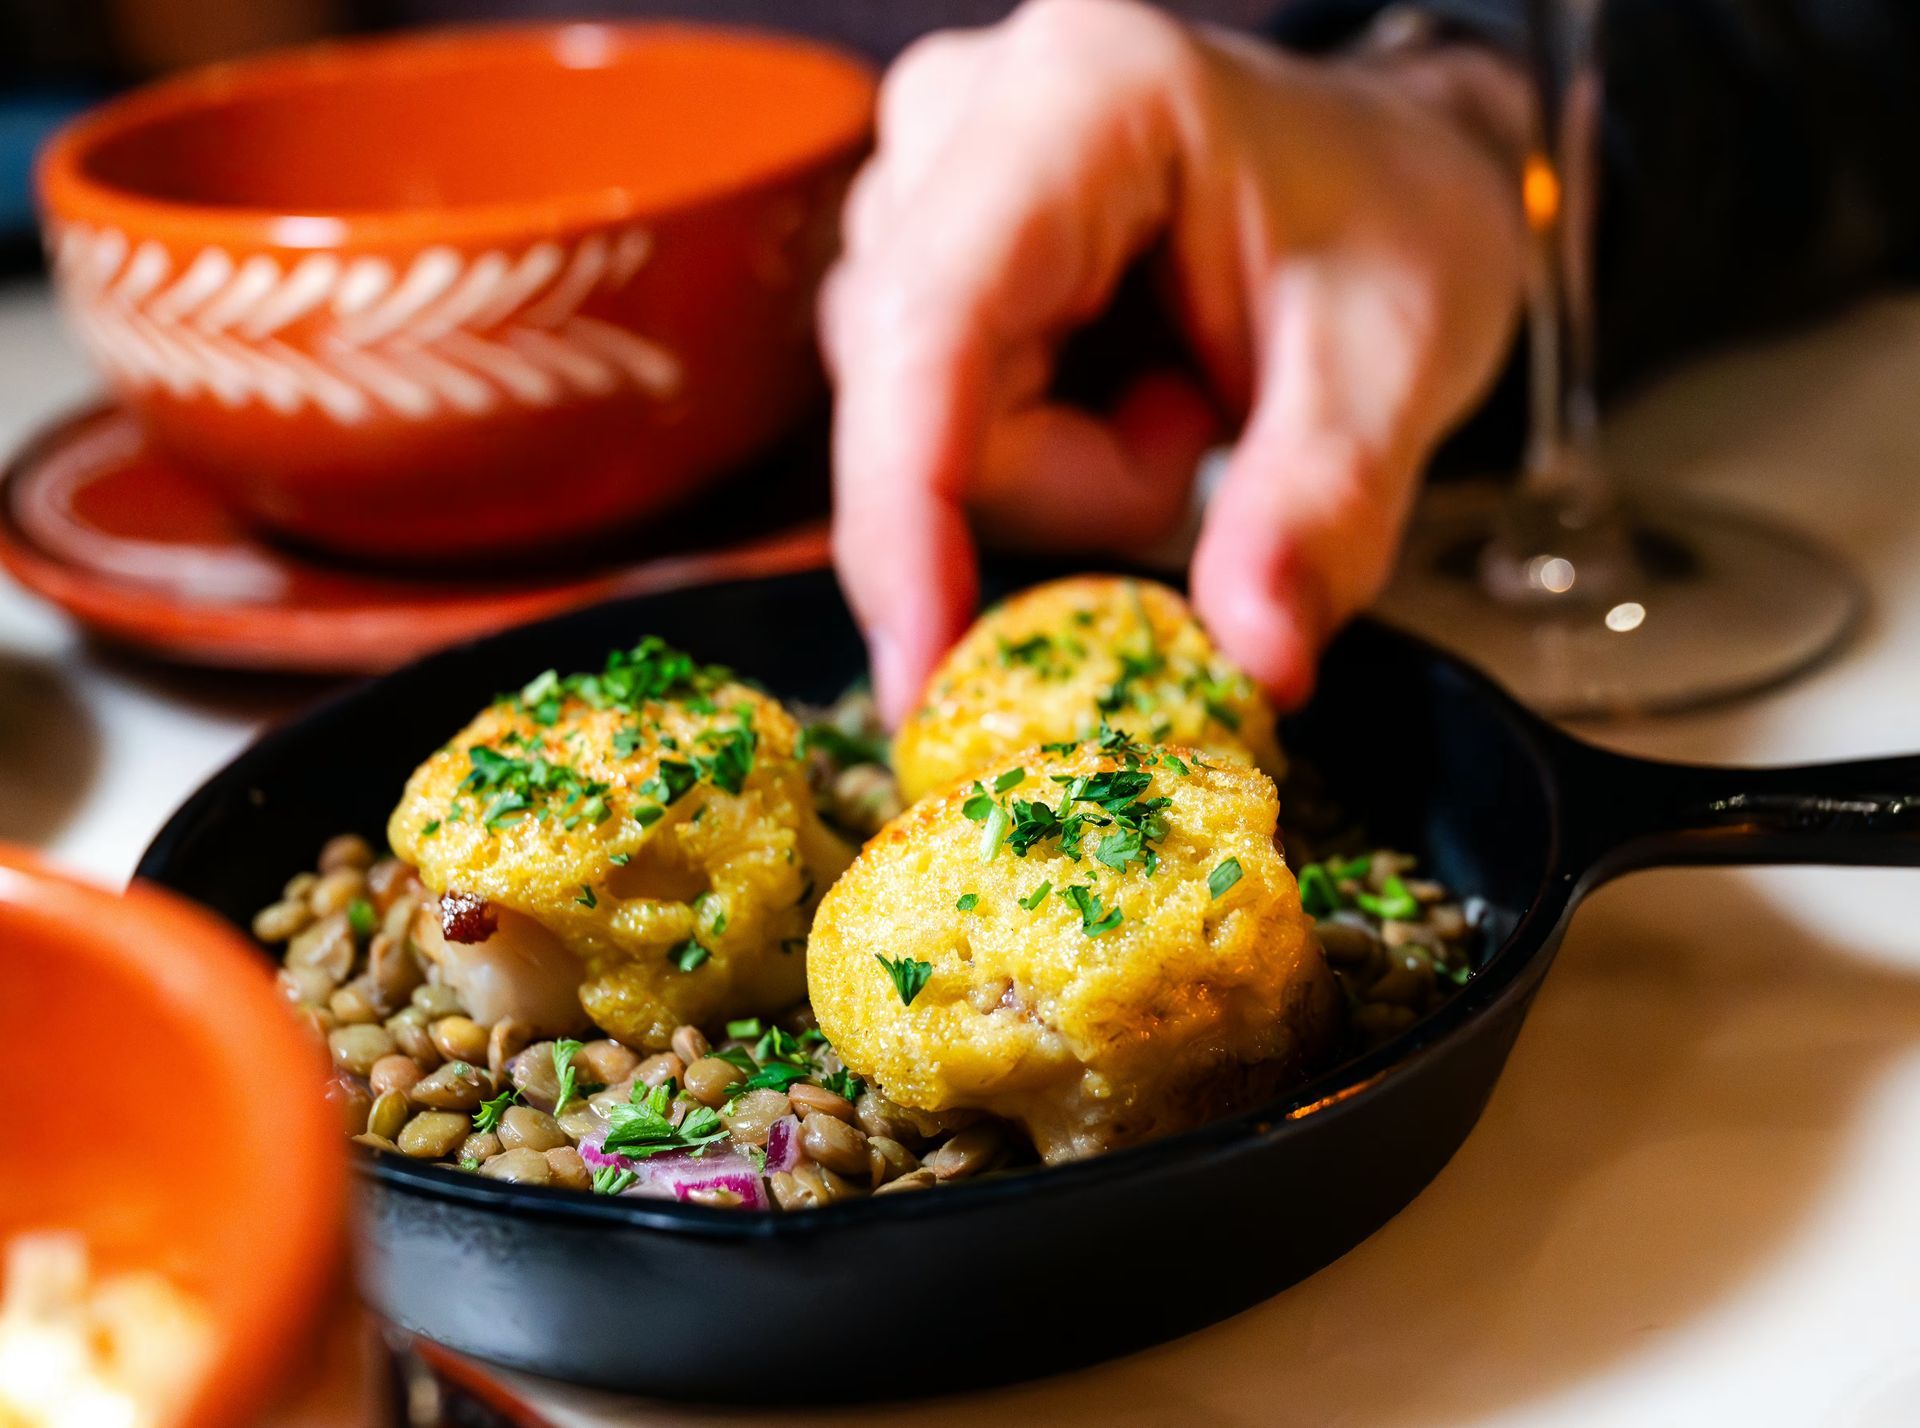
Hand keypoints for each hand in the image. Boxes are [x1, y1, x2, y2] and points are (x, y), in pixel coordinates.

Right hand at [821, 0, 1528, 721]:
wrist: (1391, 174)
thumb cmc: (1394, 224)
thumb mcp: (1396, 363)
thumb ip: (1322, 510)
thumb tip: (1257, 663)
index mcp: (1081, 97)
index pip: (935, 329)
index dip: (906, 512)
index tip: (922, 672)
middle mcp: (960, 124)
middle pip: (919, 407)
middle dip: (1071, 486)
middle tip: (1200, 431)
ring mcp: (920, 191)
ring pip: (917, 436)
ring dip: (1063, 475)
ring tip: (1182, 395)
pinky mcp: (914, 262)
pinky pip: (928, 434)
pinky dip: (1041, 460)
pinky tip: (1126, 392)